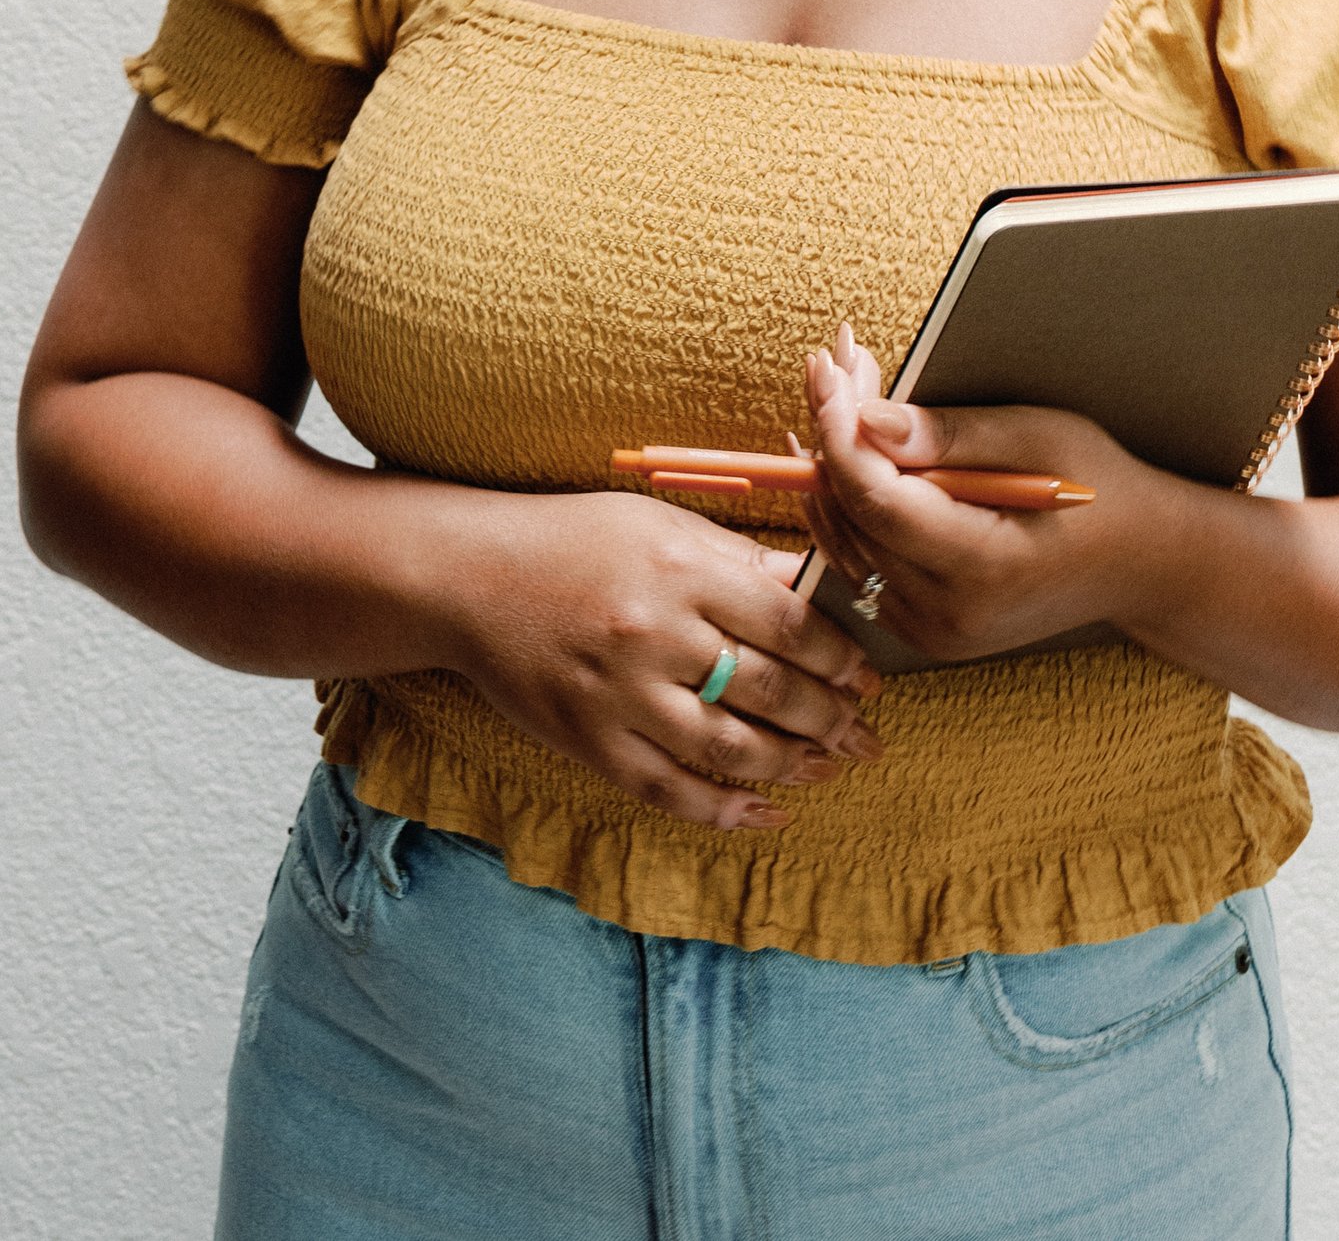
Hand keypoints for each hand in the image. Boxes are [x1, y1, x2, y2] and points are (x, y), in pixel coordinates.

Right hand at [445, 489, 885, 830]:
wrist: (471, 578)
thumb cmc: (574, 539)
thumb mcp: (660, 524)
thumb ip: (737, 560)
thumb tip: (814, 586)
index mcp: (681, 570)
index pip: (787, 621)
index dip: (838, 655)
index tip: (868, 674)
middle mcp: (656, 635)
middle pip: (769, 689)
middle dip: (830, 717)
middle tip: (863, 731)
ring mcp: (621, 696)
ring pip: (730, 748)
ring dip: (792, 765)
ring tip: (828, 768)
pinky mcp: (592, 743)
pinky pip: (670, 790)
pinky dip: (724, 810)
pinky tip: (765, 814)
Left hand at [801, 324, 1184, 662]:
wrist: (1139, 565)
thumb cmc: (1099, 488)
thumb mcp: (1042, 438)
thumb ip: (954, 435)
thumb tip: (868, 420)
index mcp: (985, 568)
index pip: (880, 500)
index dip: (842, 430)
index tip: (830, 368)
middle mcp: (949, 614)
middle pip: (855, 514)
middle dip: (833, 430)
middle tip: (832, 361)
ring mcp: (932, 630)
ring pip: (845, 537)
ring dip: (831, 461)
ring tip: (834, 389)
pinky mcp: (922, 625)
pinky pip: (860, 559)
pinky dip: (845, 501)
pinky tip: (836, 448)